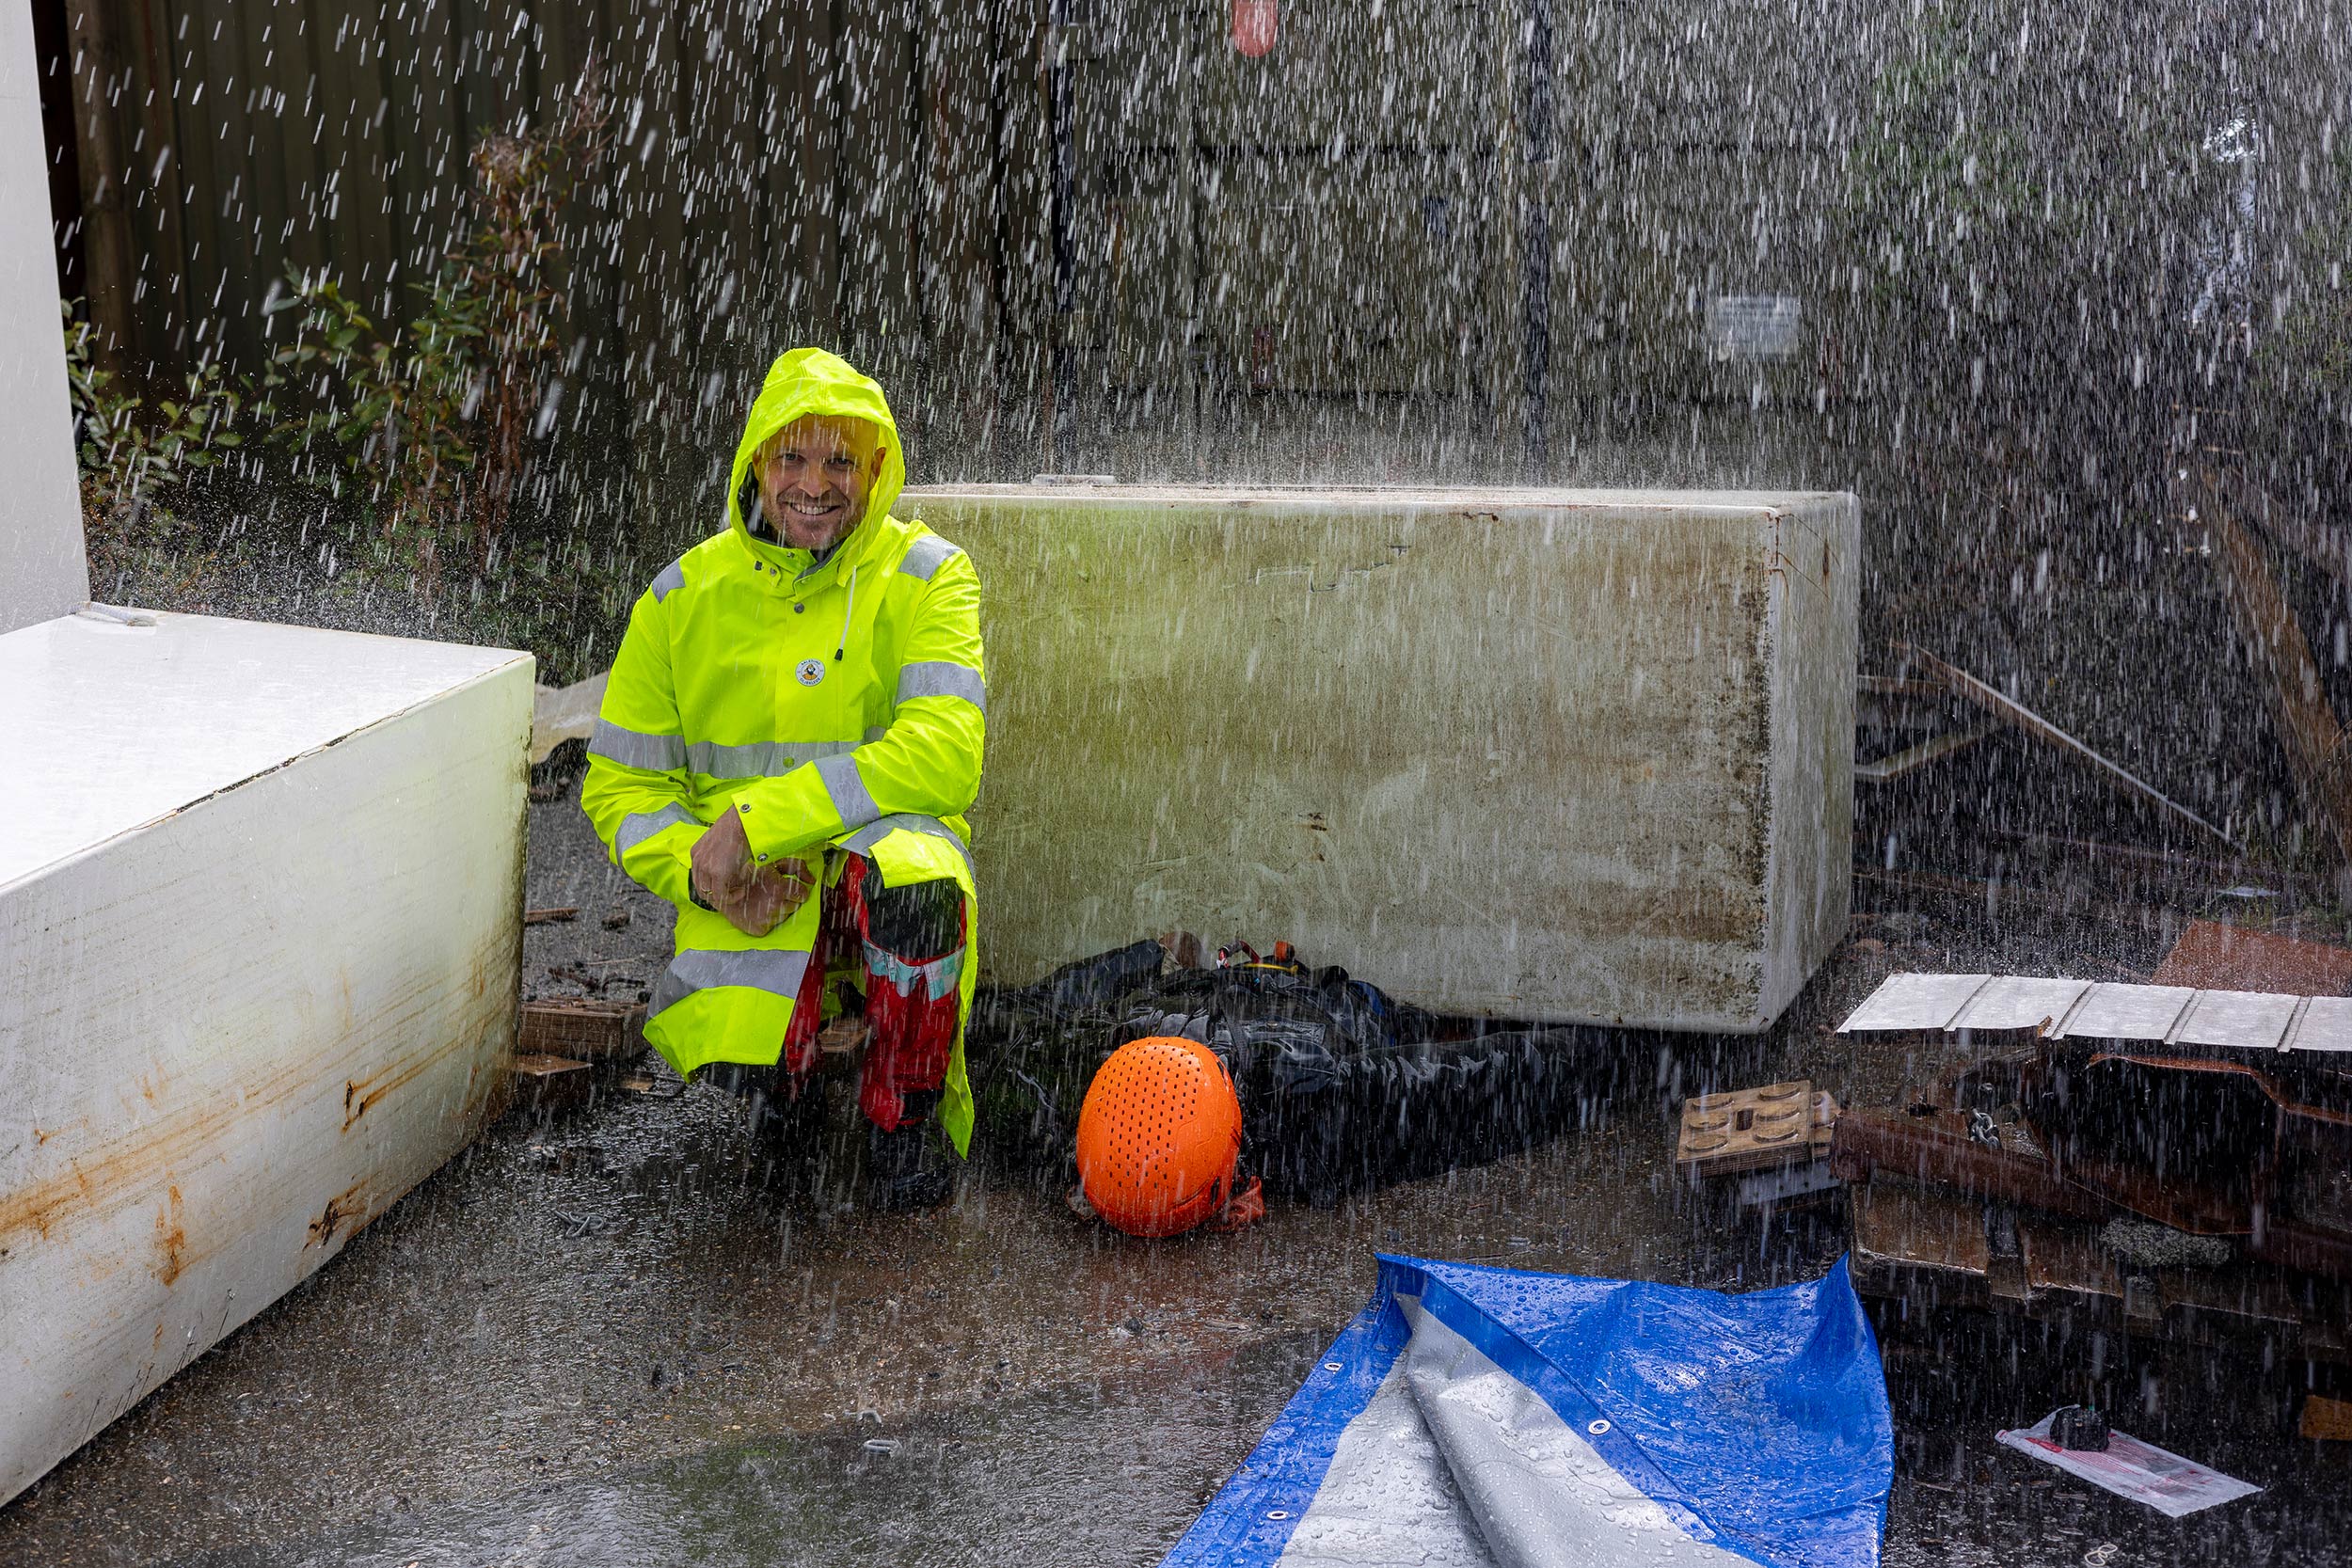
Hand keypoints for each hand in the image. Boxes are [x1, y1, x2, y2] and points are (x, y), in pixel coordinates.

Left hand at [690, 808, 816, 935]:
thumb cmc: (739, 826)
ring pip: (708, 894)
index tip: (726, 885)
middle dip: (716, 893)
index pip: (698, 876)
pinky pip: (720, 896)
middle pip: (700, 887)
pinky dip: (731, 898)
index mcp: (696, 852)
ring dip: (724, 897)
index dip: (711, 884)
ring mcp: (705, 868)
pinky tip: (741, 892)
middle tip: (733, 892)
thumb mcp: (722, 841)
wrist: (744, 821)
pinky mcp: (717, 874)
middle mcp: (697, 861)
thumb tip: (730, 863)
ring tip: (738, 891)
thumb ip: (720, 853)